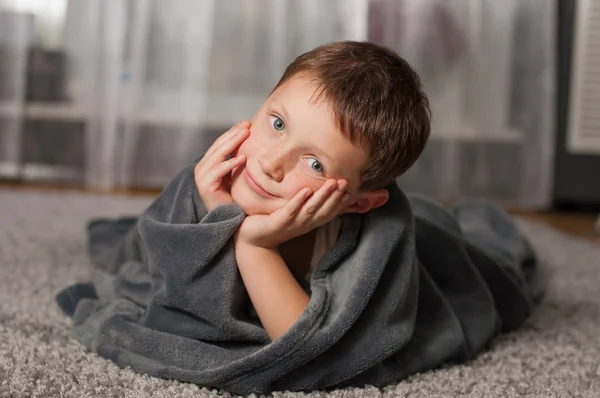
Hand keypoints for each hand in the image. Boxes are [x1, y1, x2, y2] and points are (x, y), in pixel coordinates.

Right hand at [194, 121, 249, 211]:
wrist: (230, 220)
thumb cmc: (235, 198)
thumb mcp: (236, 174)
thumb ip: (237, 160)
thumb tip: (249, 141)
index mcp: (209, 164)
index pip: (221, 143)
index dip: (233, 132)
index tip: (247, 123)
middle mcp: (202, 168)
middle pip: (218, 145)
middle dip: (234, 133)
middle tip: (248, 124)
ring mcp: (202, 177)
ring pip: (218, 155)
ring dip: (232, 143)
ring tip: (246, 134)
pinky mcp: (205, 187)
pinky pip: (218, 171)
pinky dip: (230, 164)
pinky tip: (242, 158)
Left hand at [235, 179, 349, 248]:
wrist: (252, 240)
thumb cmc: (273, 223)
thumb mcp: (292, 214)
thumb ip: (303, 204)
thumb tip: (313, 189)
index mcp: (308, 222)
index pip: (328, 212)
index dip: (340, 202)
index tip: (350, 190)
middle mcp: (303, 224)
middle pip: (323, 210)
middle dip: (335, 196)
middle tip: (345, 182)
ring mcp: (292, 224)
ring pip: (310, 209)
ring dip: (322, 196)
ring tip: (332, 182)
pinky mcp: (278, 223)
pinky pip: (290, 211)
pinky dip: (298, 201)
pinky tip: (306, 190)